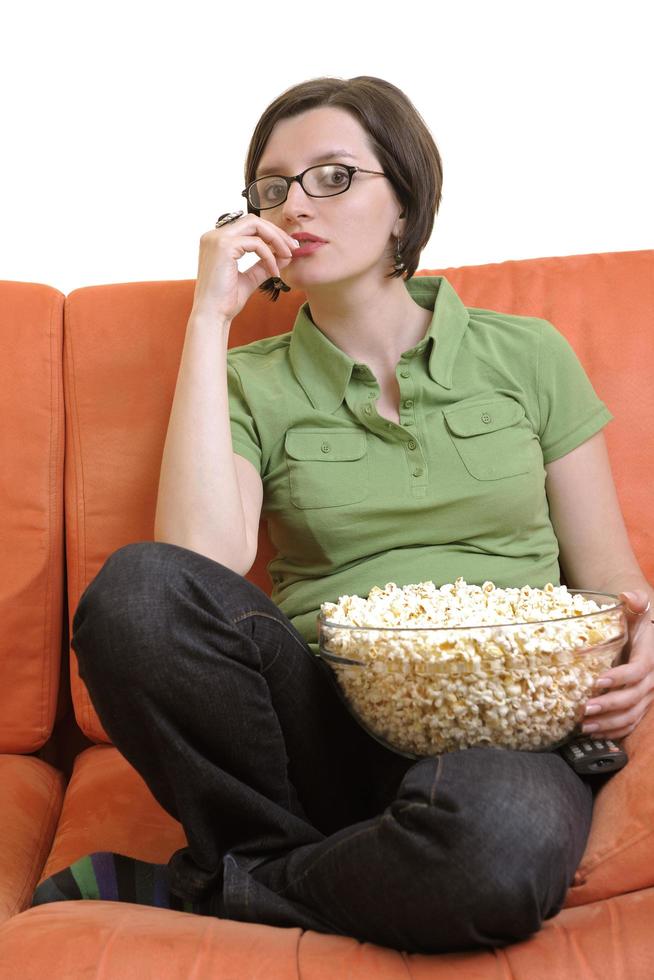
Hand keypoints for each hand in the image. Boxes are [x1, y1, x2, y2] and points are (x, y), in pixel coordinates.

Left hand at [582, 590, 653, 738]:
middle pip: (633, 698)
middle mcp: (651, 679)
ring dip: (608, 723)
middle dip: (608, 706)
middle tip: (584, 709)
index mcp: (650, 657)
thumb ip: (635, 602)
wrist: (649, 632)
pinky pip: (630, 723)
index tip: (597, 681)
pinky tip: (595, 733)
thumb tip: (629, 596)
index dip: (619, 678)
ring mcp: (647, 695)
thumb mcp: (638, 608)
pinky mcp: (641, 705)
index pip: (637, 671)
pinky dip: (614, 731)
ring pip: (631, 715)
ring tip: (585, 725)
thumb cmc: (637, 620)